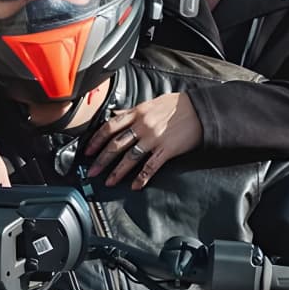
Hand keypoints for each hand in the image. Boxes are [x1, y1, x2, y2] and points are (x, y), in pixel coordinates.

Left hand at [84, 92, 201, 189]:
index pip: (110, 126)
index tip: (88, 150)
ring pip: (130, 157)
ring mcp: (154, 138)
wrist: (200, 110)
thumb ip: (131, 111)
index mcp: (137, 112)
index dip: (97, 139)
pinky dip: (141, 177)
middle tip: (91, 171)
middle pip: (116, 144)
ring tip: (109, 182)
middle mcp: (142, 125)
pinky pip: (150, 166)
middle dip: (101, 159)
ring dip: (117, 171)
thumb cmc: (176, 105)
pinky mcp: (167, 149)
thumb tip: (115, 115)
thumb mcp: (150, 103)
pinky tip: (135, 186)